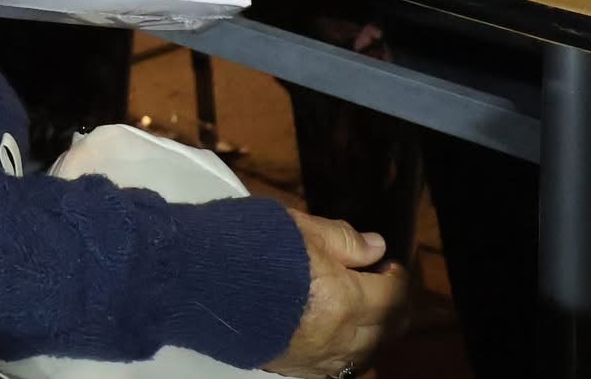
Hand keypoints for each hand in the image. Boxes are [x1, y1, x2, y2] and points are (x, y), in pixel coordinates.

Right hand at [263, 210, 407, 377]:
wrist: (193, 278)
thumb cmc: (247, 245)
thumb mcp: (300, 227)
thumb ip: (343, 239)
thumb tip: (375, 248)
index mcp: (344, 299)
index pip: (392, 295)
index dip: (396, 277)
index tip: (388, 264)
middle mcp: (335, 336)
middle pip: (385, 331)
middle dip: (392, 307)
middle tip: (382, 286)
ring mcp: (312, 356)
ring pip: (363, 355)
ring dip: (371, 333)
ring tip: (361, 311)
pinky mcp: (288, 366)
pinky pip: (333, 370)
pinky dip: (344, 353)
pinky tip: (335, 336)